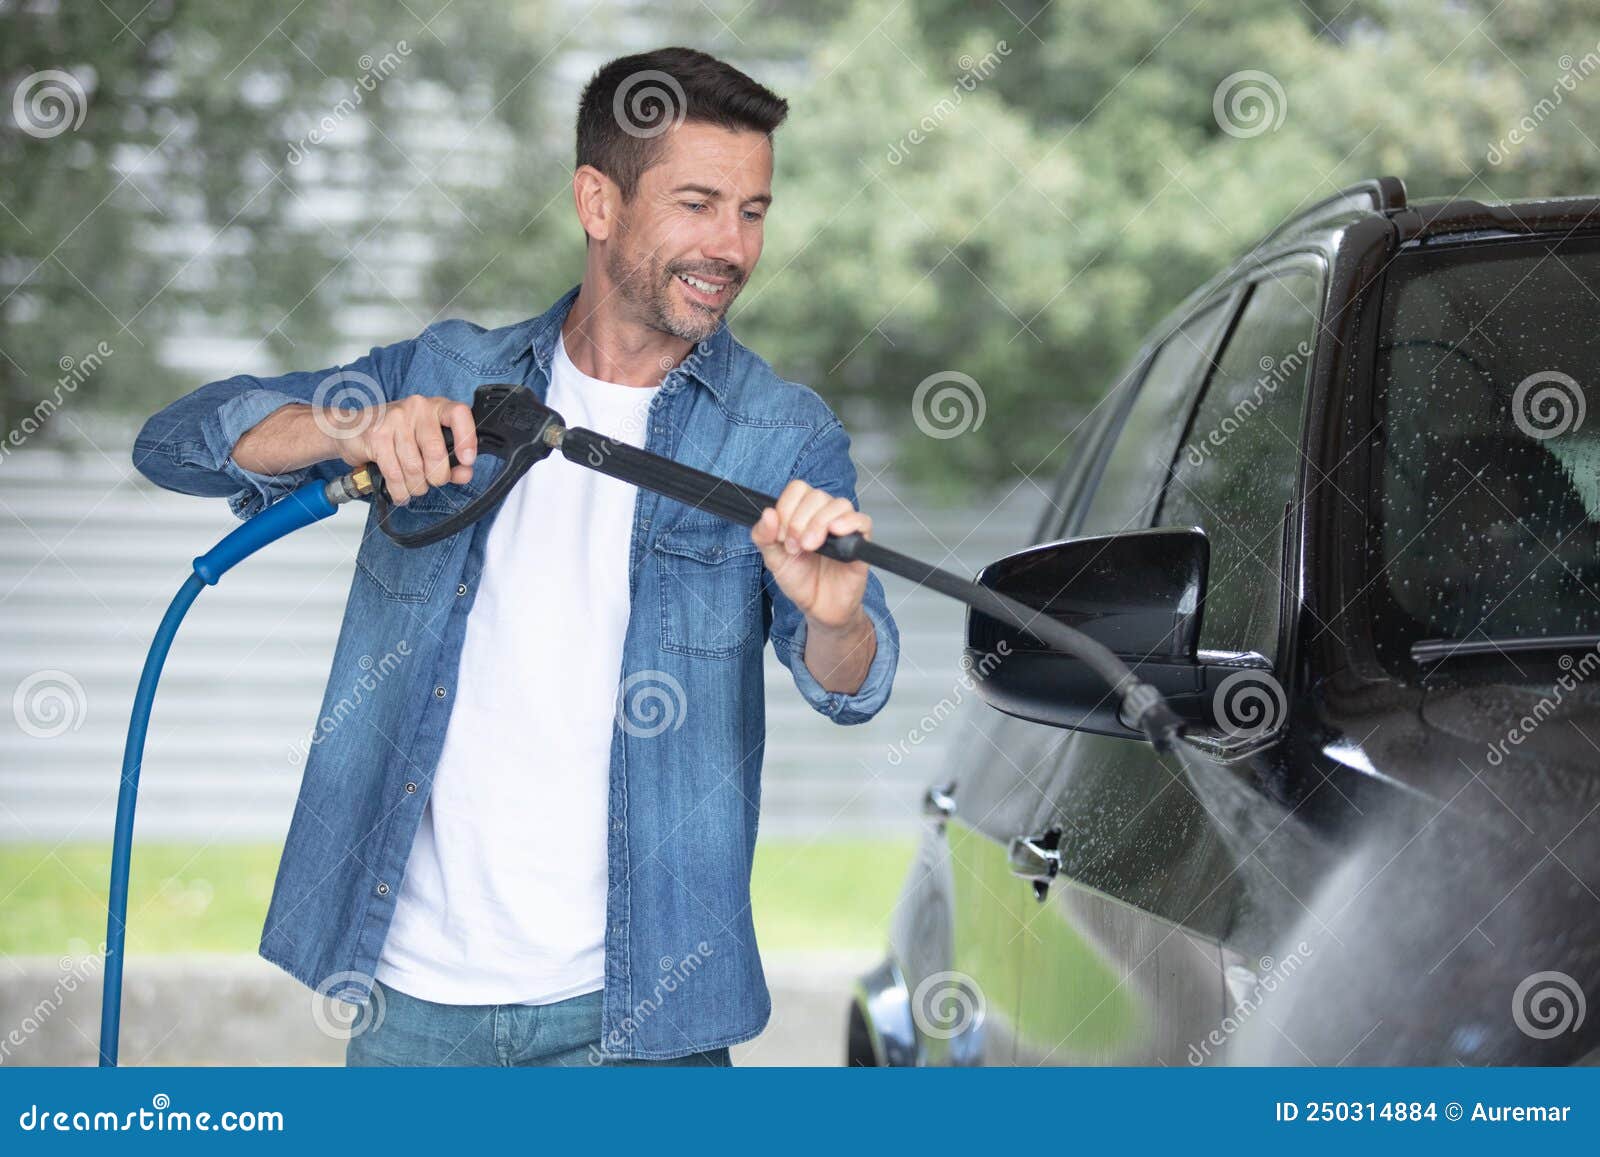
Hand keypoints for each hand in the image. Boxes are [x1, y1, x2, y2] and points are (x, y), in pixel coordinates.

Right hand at [331, 395, 476, 502]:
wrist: (351, 428)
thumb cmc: (395, 435)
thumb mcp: (426, 442)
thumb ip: (450, 458)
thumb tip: (465, 473)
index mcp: (434, 407)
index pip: (459, 414)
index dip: (467, 439)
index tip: (467, 461)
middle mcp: (416, 408)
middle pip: (436, 451)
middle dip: (437, 477)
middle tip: (432, 481)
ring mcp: (394, 420)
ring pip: (414, 467)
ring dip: (417, 486)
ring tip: (414, 487)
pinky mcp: (376, 437)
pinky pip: (395, 474)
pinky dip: (400, 491)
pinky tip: (401, 493)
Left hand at [750, 479, 872, 629]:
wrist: (818, 607)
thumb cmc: (800, 580)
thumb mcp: (773, 558)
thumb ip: (764, 536)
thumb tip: (768, 513)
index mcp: (803, 513)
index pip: (798, 489)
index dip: (786, 508)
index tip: (781, 535)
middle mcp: (824, 515)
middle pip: (817, 495)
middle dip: (799, 521)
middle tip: (794, 547)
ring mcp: (844, 527)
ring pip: (839, 504)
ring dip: (819, 523)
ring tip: (811, 547)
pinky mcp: (861, 542)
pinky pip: (862, 520)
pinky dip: (848, 522)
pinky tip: (835, 533)